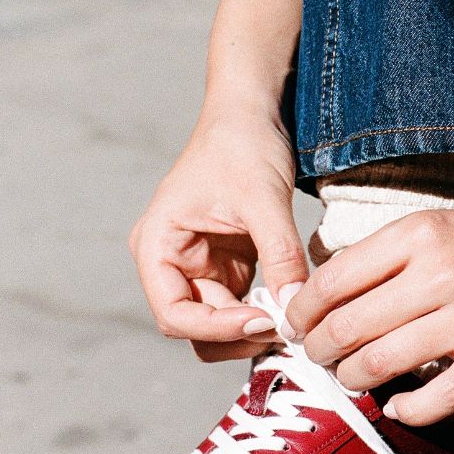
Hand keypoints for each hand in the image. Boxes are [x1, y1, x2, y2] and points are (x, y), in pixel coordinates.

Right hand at [129, 112, 308, 360]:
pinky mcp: (229, 271)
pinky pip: (244, 310)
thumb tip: (296, 308)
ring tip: (296, 319)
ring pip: (223, 327)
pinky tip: (295, 309)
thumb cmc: (242, 146)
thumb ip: (280, 255)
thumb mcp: (264, 199)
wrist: (251, 117)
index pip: (175, 316)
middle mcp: (171, 265)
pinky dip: (268, 316)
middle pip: (198, 330)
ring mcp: (200, 271)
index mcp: (157, 247)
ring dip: (257, 331)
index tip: (266, 322)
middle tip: (290, 329)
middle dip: (241, 336)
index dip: (219, 328)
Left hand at [283, 137, 453, 423]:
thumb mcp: (441, 224)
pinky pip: (437, 399)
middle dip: (317, 350)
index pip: (333, 280)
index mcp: (420, 233)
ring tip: (349, 379)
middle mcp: (441, 274)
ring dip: (352, 380)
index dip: (301, 310)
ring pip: (379, 365)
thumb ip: (390, 256)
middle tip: (314, 357)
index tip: (294, 323)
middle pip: (347, 327)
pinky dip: (407, 410)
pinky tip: (397, 407)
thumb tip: (328, 294)